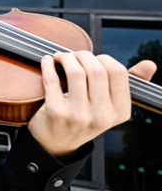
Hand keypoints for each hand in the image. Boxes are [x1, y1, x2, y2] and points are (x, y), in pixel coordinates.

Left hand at [28, 51, 156, 157]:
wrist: (57, 142)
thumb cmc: (85, 117)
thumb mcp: (110, 106)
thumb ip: (127, 83)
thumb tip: (150, 64)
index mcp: (120, 112)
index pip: (118, 72)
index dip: (103, 58)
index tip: (92, 58)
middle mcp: (102, 116)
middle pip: (96, 69)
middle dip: (82, 55)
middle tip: (73, 55)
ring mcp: (78, 116)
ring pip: (75, 72)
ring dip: (65, 57)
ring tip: (60, 57)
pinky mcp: (55, 113)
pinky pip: (52, 79)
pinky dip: (47, 64)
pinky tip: (47, 61)